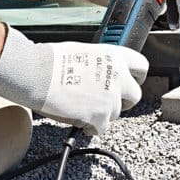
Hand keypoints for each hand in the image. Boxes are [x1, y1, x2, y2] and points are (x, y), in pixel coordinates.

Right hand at [0, 27, 148, 135]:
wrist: (38, 74)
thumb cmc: (53, 60)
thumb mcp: (84, 52)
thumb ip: (100, 63)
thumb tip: (101, 72)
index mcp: (114, 55)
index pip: (141, 66)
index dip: (135, 77)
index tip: (129, 82)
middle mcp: (117, 75)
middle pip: (134, 95)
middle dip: (121, 101)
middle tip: (105, 100)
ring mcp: (110, 97)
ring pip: (115, 114)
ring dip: (101, 113)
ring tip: (80, 104)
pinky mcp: (100, 116)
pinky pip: (100, 128)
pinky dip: (90, 126)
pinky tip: (76, 115)